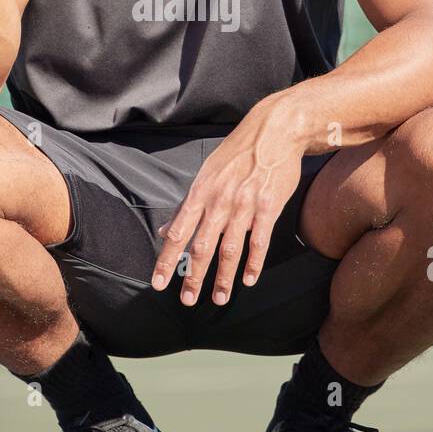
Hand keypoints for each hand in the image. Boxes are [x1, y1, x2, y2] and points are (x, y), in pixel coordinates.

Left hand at [152, 101, 304, 306]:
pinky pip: (259, 241)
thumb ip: (186, 205)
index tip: (158, 282)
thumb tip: (164, 230)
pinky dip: (254, 263)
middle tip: (186, 300)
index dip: (167, 260)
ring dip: (223, 278)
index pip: (178, 232)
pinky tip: (248, 279)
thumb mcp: (206, 173)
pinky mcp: (269, 207)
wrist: (274, 131)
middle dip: (193, 276)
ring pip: (230, 249)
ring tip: (219, 299)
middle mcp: (219, 201)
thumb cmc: (237, 153)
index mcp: (201, 192)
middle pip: (202, 246)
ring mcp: (245, 205)